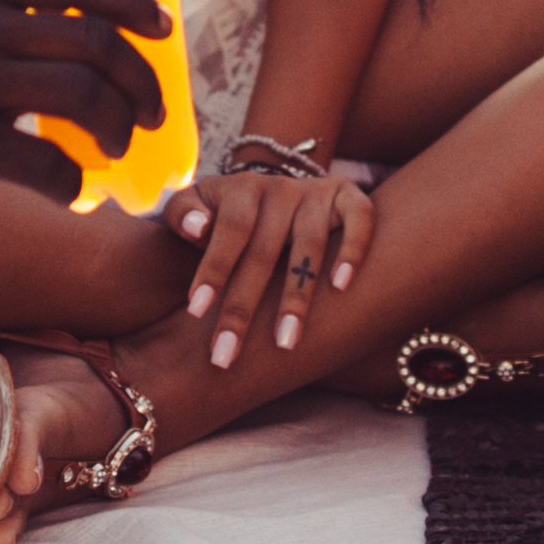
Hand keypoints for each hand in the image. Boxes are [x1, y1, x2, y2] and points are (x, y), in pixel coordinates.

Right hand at [0, 0, 175, 207]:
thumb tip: (66, 25)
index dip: (131, 0)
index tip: (162, 27)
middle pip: (93, 39)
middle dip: (139, 78)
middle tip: (150, 110)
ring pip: (81, 94)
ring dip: (115, 126)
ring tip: (117, 148)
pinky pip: (42, 161)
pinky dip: (70, 181)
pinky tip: (70, 191)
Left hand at [163, 147, 379, 378]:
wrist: (271, 190)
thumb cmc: (222, 213)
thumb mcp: (194, 206)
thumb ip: (182, 214)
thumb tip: (196, 228)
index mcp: (241, 189)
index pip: (228, 230)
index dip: (214, 269)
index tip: (196, 311)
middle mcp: (280, 188)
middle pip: (263, 250)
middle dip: (243, 307)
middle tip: (227, 354)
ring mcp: (317, 192)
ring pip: (311, 243)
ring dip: (297, 297)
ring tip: (284, 343)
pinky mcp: (348, 196)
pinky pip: (360, 219)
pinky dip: (353, 250)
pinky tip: (341, 287)